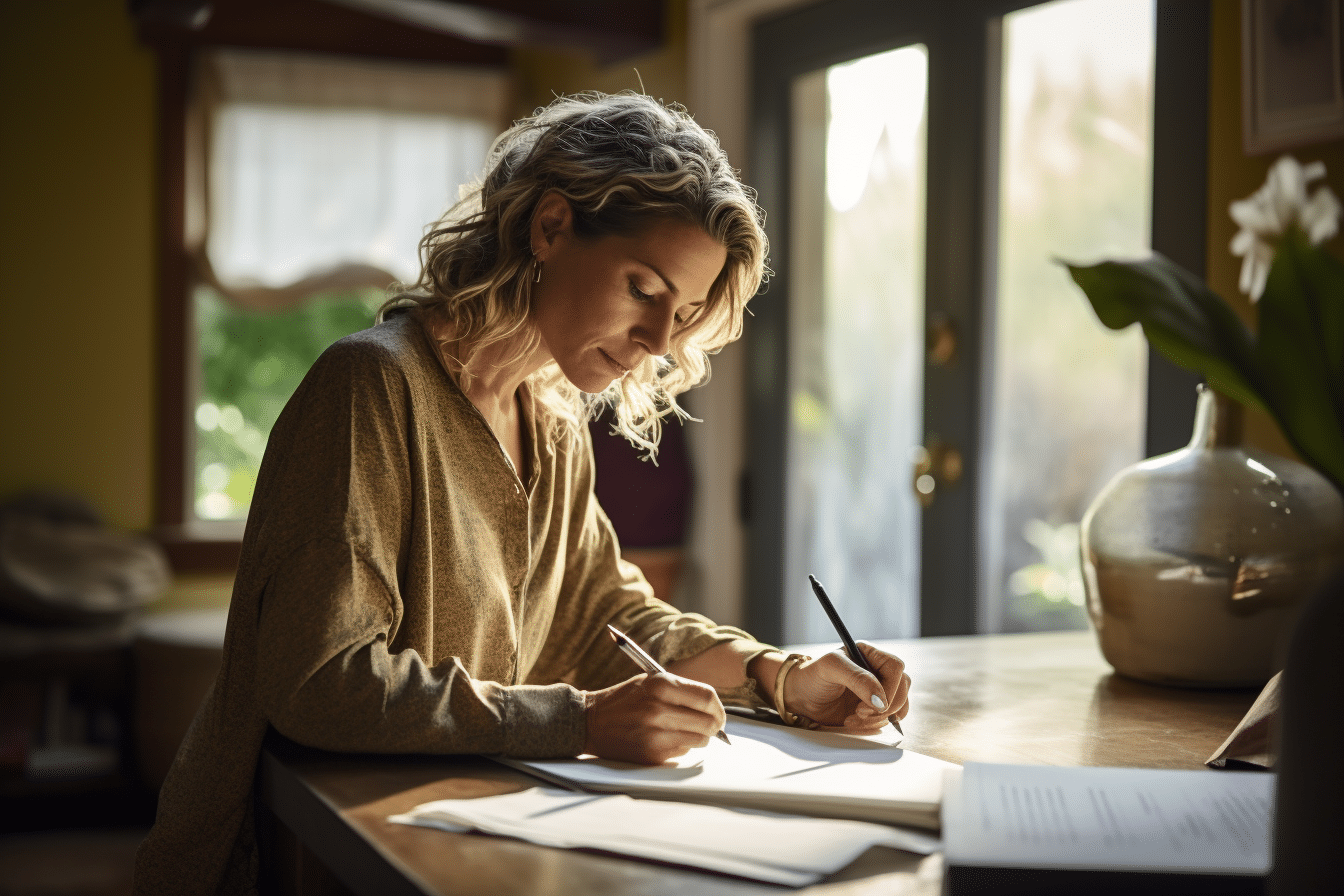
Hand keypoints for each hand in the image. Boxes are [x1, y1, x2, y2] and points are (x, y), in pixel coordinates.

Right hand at [582, 673, 726, 763]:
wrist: (590, 722)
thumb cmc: (623, 700)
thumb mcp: (650, 681)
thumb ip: (680, 689)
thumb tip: (712, 705)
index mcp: (661, 685)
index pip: (707, 697)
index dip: (718, 707)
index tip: (718, 712)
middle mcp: (659, 709)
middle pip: (708, 721)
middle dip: (714, 725)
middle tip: (712, 726)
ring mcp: (656, 734)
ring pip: (700, 740)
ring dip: (699, 737)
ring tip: (686, 731)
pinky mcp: (652, 754)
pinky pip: (682, 752)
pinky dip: (681, 747)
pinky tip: (667, 739)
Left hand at [782, 642, 910, 733]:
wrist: (801, 696)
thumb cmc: (813, 676)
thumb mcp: (832, 668)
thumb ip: (858, 679)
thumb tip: (881, 700)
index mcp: (871, 654)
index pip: (896, 668)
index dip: (887, 688)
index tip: (868, 704)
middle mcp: (878, 671)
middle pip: (903, 687)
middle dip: (884, 707)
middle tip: (859, 714)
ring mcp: (880, 690)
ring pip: (900, 704)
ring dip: (880, 718)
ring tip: (853, 719)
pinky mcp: (876, 708)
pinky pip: (891, 717)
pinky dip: (878, 724)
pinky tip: (858, 723)